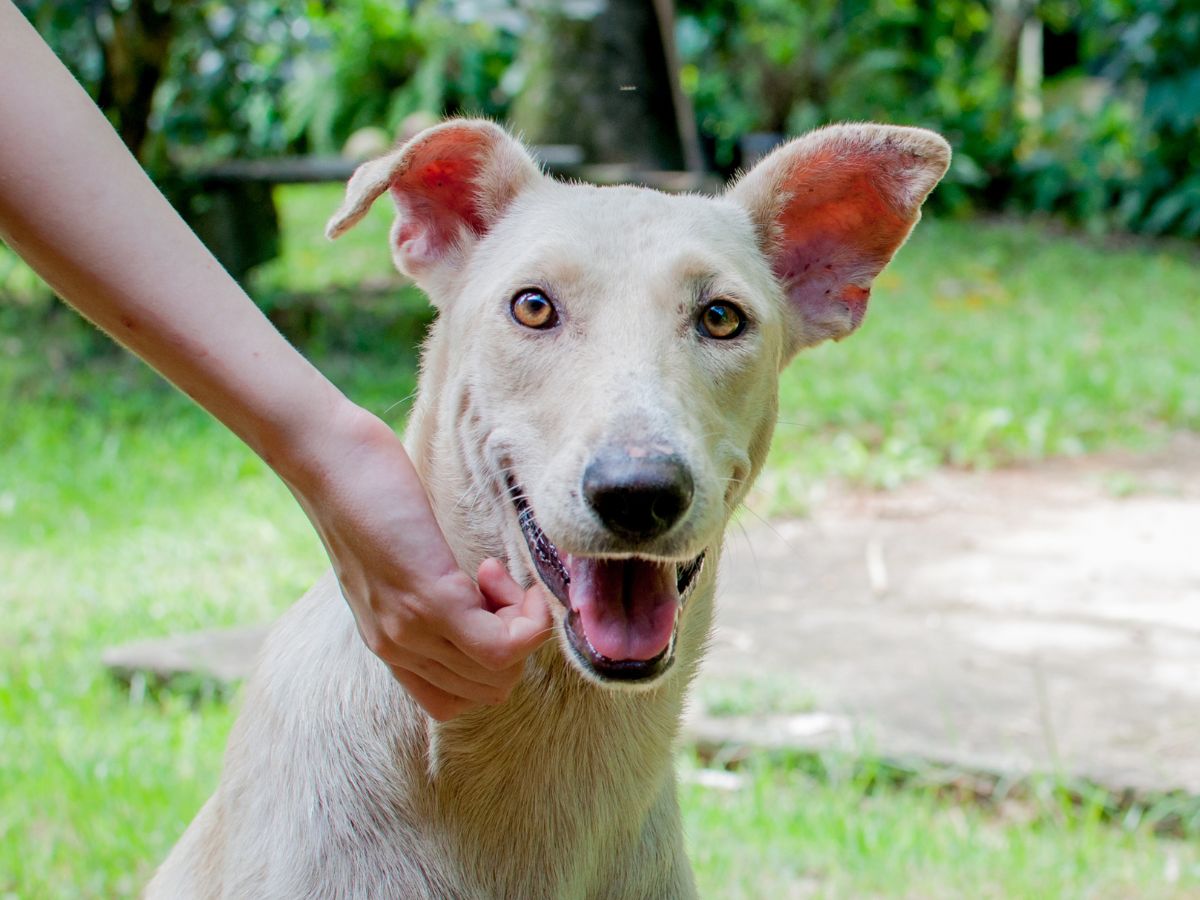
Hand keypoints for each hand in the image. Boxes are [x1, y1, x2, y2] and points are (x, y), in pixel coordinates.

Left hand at [287, 403, 551, 720]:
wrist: (326, 458)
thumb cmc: (366, 492)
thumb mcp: (392, 560)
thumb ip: (422, 590)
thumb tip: (476, 594)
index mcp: (388, 643)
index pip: (456, 701)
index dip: (489, 657)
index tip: (482, 598)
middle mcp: (398, 648)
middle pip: (487, 690)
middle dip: (512, 640)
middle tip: (491, 582)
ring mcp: (413, 628)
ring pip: (499, 674)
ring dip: (519, 623)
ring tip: (490, 572)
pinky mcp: (432, 599)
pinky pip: (503, 645)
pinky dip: (525, 617)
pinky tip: (497, 571)